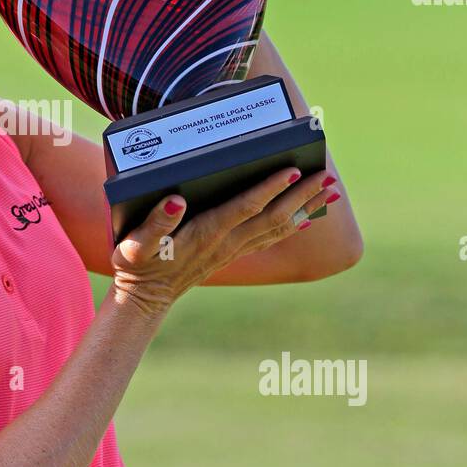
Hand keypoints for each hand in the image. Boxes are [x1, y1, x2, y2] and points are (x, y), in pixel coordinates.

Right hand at [110, 165, 331, 319]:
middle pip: (273, 216)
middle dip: (302, 195)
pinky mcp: (234, 252)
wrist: (145, 297)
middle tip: (328, 176)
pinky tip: (308, 216)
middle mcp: (227, 242)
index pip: (245, 207)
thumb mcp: (137, 243)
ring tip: (329, 190)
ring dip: (305, 207)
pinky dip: (293, 224)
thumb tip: (176, 199)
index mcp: (206, 233)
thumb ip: (156, 222)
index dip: (269, 188)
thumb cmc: (138, 263)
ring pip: (278, 226)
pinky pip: (270, 237)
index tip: (292, 169)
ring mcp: (233, 248)